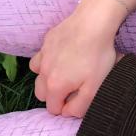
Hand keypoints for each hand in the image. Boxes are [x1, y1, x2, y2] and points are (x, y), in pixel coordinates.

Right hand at [29, 0, 126, 118]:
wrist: (92, 22)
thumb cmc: (97, 56)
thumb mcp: (94, 88)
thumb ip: (78, 107)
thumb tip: (67, 112)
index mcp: (55, 86)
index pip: (52, 109)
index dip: (65, 108)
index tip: (78, 98)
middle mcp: (43, 72)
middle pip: (41, 94)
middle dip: (54, 96)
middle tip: (72, 88)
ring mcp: (43, 55)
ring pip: (38, 75)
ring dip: (47, 78)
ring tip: (65, 73)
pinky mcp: (46, 41)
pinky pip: (41, 57)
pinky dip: (47, 61)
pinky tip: (61, 56)